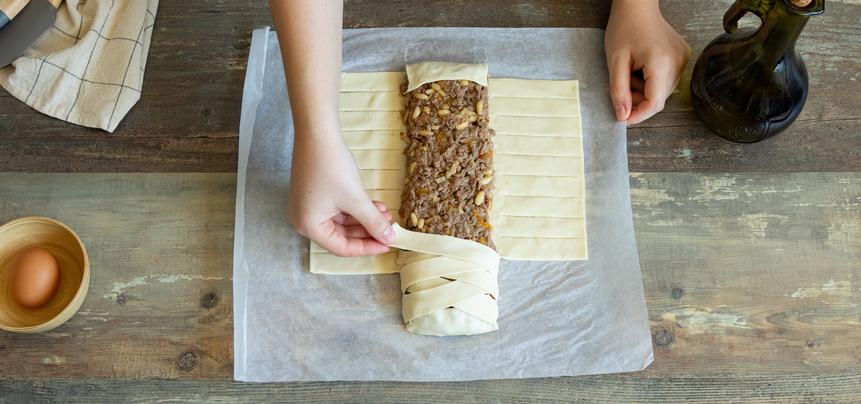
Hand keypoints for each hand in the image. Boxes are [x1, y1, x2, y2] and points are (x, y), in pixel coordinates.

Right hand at [287, 131, 394, 256]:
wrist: (318, 133)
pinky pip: (339, 208)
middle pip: (342, 235)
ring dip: (364, 218)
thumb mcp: (356, 199)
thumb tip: (389, 238)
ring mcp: (309, 205)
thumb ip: (373, 222)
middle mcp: (304, 219)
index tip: (387, 244)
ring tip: (385, 212)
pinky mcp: (315, 192)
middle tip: (389, 226)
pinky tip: (375, 203)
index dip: (367, 247)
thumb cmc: (332, 167)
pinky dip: (356, 207)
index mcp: (308, 226)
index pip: (341, 248)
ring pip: (343, 220)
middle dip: (367, 230)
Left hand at [605, 0, 690, 123]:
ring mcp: (683, 60)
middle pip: (660, 99)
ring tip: (630, 74)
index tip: (623, 118)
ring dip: (644, 91)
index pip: (655, 103)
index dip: (638, 115)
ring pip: (663, 92)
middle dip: (639, 101)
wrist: (637, 6)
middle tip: (621, 89)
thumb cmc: (624, 28)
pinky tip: (640, 69)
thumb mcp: (615, 62)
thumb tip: (623, 117)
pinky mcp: (682, 57)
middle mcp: (678, 63)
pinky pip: (667, 80)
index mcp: (662, 62)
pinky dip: (651, 82)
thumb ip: (619, 91)